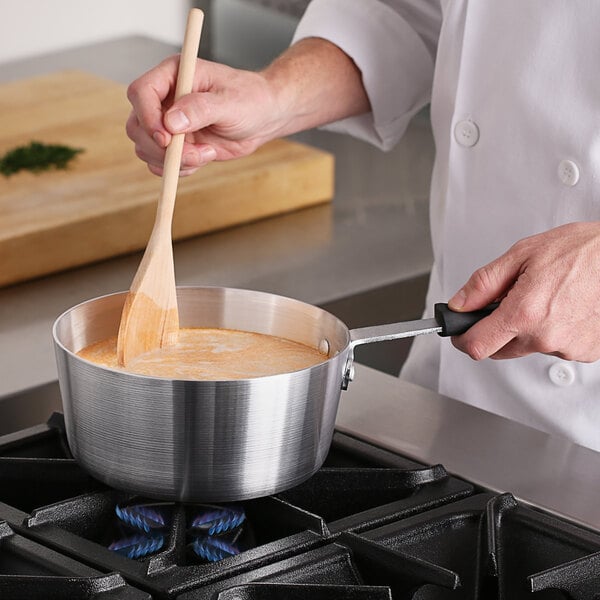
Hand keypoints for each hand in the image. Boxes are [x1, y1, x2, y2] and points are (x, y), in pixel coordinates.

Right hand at [126, 38, 369, 175]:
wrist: (264, 118)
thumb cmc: (251, 100)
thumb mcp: (230, 103)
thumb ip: (201, 109)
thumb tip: (171, 122)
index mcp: (173, 75)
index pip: (141, 93)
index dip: (147, 117)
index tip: (167, 138)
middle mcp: (164, 98)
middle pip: (137, 126)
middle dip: (163, 148)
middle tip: (196, 153)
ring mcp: (167, 123)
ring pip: (146, 148)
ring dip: (174, 161)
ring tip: (208, 154)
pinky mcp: (175, 145)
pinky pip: (160, 163)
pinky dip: (179, 169)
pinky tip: (204, 158)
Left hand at [447, 222, 599, 361]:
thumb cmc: (583, 251)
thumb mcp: (522, 254)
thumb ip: (484, 283)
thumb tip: (460, 303)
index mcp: (524, 313)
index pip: (477, 346)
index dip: (463, 338)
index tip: (460, 331)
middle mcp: (546, 336)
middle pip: (500, 350)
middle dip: (496, 330)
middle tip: (510, 302)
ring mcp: (568, 347)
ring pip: (529, 347)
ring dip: (528, 329)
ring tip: (547, 298)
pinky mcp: (586, 352)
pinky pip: (556, 347)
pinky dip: (553, 331)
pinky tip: (564, 308)